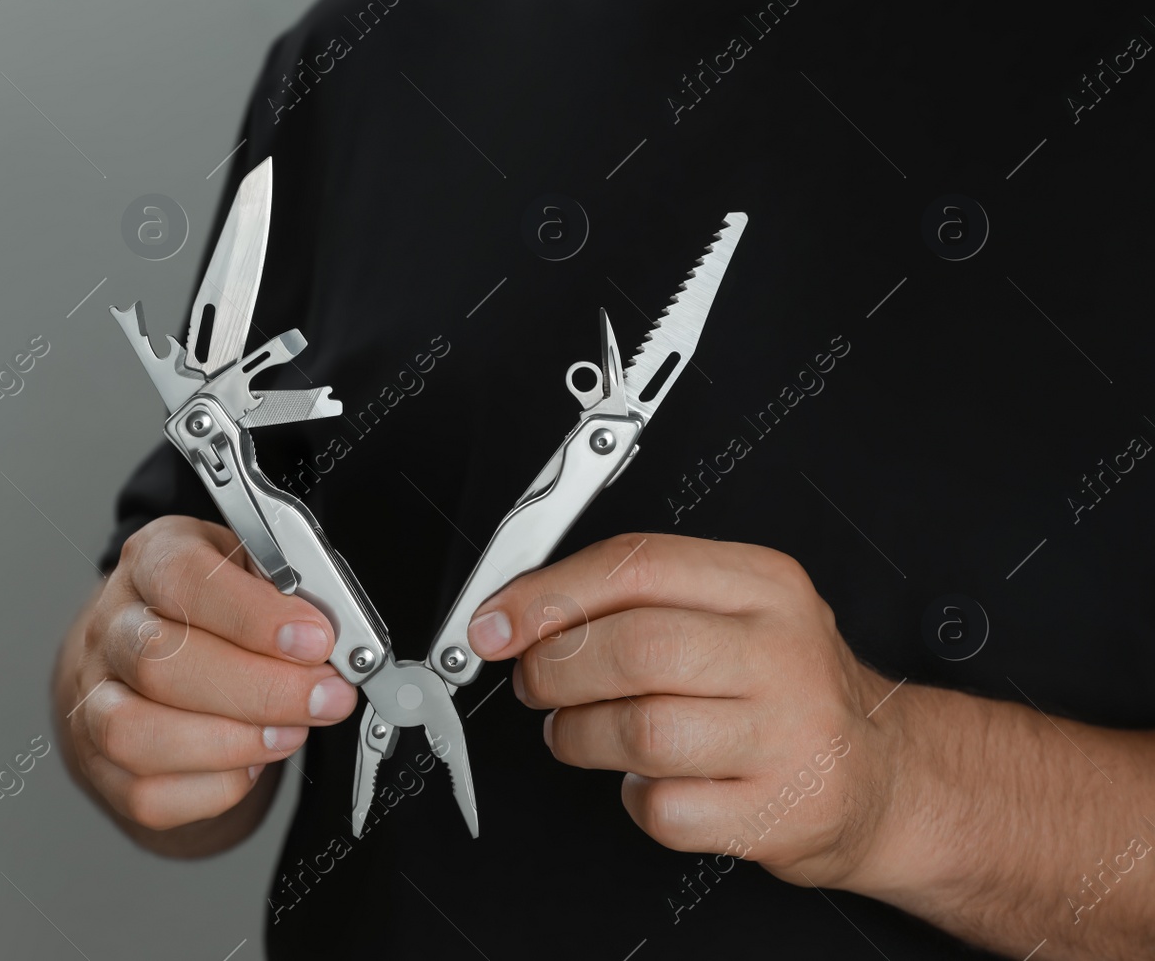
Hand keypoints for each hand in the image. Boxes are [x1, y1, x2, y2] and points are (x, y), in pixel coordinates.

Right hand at [57, 515, 357, 832]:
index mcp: (150, 560)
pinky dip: (213, 787)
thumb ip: (286, 592)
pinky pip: (147, 793)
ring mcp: (92, 698)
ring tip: (291, 732)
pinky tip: (251, 763)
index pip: (183, 579)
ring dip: (232, 743)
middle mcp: (110, 626)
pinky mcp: (99, 763)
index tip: (316, 640)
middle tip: (326, 697)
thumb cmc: (212, 608)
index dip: (253, 615)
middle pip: (160, 663)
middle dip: (260, 690)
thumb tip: (331, 637)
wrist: (153, 650)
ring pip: (136, 734)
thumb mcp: (250, 568)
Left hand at [465, 533, 902, 886]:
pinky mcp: (779, 812)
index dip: (547, 594)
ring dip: (580, 737)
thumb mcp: (733, 612)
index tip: (495, 624)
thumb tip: (517, 610)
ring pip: (641, 731)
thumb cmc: (783, 690)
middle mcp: (784, 652)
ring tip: (579, 734)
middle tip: (536, 684)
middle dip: (555, 670)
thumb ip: (636, 598)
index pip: (638, 565)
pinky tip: (649, 782)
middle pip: (634, 647)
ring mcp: (789, 736)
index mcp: (765, 584)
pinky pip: (664, 808)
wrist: (883, 776)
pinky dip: (634, 799)